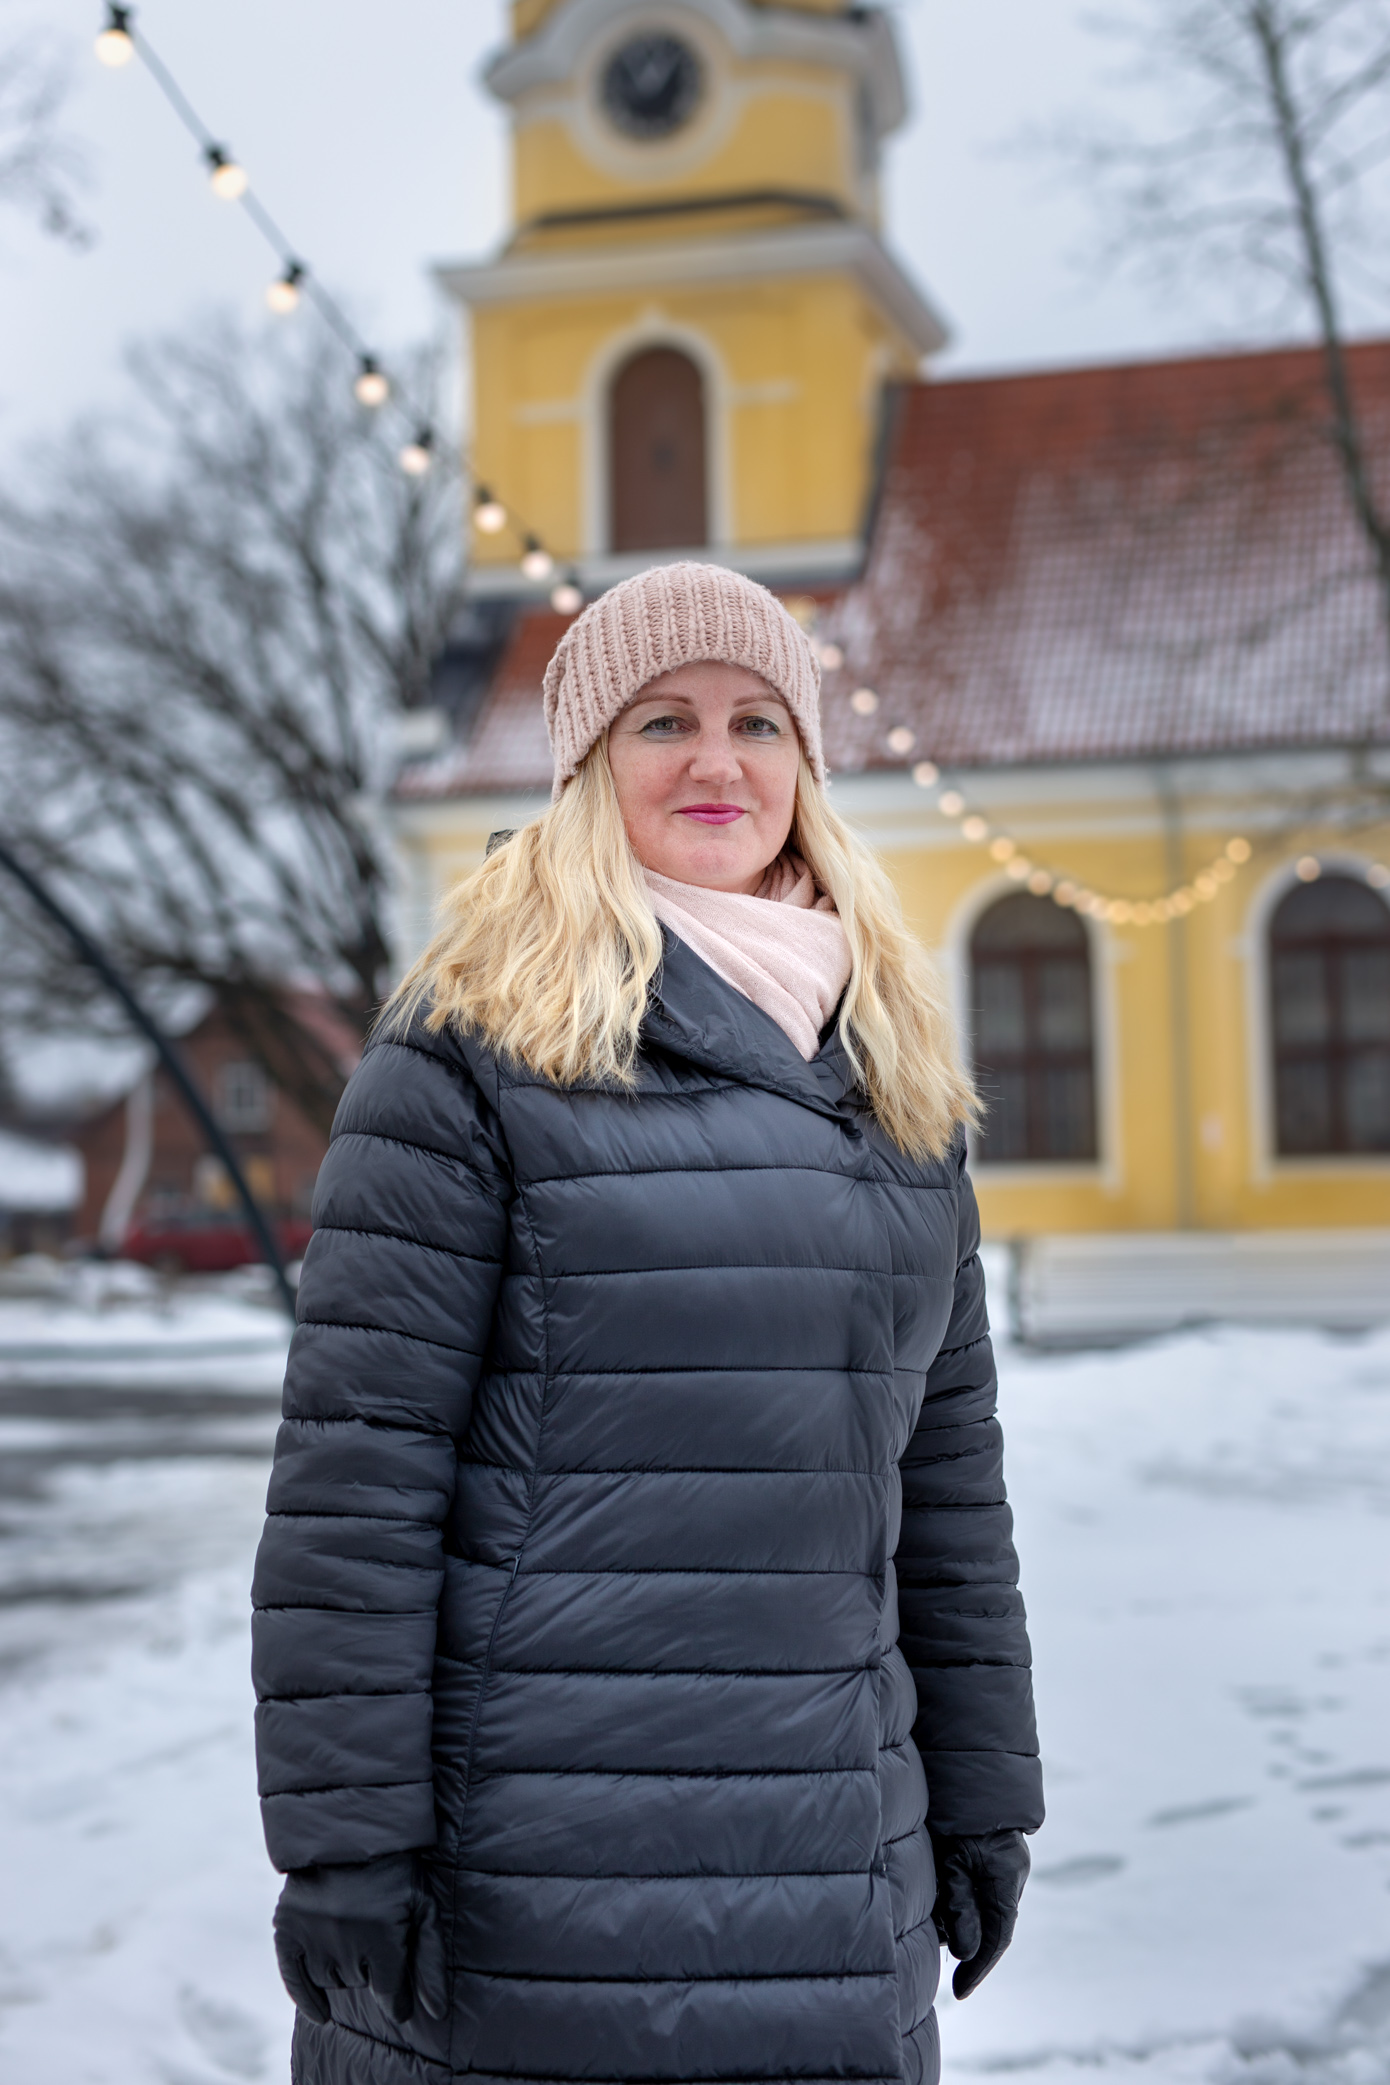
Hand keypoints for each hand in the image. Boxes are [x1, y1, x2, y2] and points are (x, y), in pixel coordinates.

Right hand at [272, 1852, 447, 2024]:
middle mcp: (345, 1939)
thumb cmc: (395, 1872)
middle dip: (369, 1970)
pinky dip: (305, 1997)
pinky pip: (294, 1979)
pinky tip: (320, 2012)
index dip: (397, 2001)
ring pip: (329, 1980)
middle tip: (373, 1940)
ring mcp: (313, 1934)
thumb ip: (431, 1962)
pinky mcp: (287, 1928)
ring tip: (352, 1940)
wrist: (349, 1830)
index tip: (400, 2004)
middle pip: (358, 1984)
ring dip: (342, 1971)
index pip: (389, 1993)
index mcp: (383, 1934)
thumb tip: (437, 2013)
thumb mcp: (424, 1909)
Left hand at [930, 1829, 1029, 2000]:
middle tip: (937, 1950)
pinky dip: (958, 1902)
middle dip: (965, 1941)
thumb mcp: (953, 1860)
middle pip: (990, 1924)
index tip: (960, 1992)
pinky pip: (976, 1891)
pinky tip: (938, 1901)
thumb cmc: (954, 1813)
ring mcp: (1002, 1865)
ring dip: (958, 1920)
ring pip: (981, 1909)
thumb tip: (964, 1952)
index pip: (999, 1936)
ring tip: (931, 1918)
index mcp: (1007, 1876)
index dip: (980, 1967)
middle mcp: (1010, 1875)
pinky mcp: (988, 1857)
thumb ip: (960, 1904)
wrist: (964, 1772)